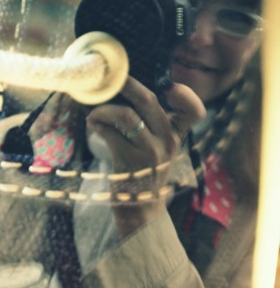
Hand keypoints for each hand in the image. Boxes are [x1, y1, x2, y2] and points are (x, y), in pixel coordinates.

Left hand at [86, 77, 205, 234]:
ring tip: (94, 113)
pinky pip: (109, 132)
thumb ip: (154, 120)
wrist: (140, 207)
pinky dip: (97, 124)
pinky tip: (93, 125)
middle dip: (126, 84)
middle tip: (110, 80)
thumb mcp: (160, 144)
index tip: (169, 84)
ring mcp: (150, 153)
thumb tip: (126, 86)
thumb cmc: (145, 167)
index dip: (186, 95)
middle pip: (149, 101)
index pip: (195, 111)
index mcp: (176, 133)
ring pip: (125, 115)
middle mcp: (167, 141)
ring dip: (104, 109)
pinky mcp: (129, 162)